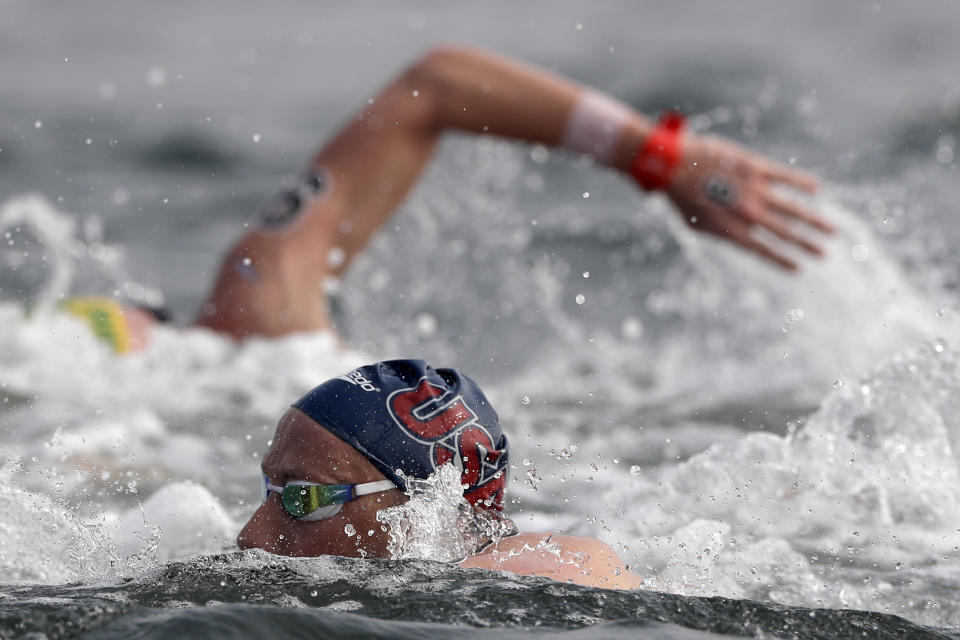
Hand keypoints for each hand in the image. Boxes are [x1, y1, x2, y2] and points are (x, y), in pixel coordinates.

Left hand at [664, 133, 831, 269]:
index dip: (783, 261)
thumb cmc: (681, 198)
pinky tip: (818, 190)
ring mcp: (753, 190)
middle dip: (807, 245)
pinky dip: (802, 183)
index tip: (800, 269)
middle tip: (826, 254)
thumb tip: (738, 241)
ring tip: (833, 231)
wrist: (672, 165)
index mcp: (732, 231)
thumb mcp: (696, 225)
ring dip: (815, 221)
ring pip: (792, 209)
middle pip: (785, 233)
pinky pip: (785, 176)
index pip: (764, 251)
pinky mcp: (755, 168)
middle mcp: (747, 214)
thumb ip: (720, 234)